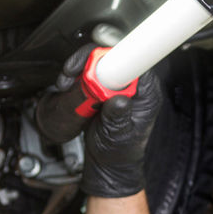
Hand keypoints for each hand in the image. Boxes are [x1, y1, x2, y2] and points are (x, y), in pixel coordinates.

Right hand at [62, 47, 162, 197]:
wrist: (107, 160)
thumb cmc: (120, 150)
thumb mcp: (119, 136)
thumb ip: (119, 117)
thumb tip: (119, 100)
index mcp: (146, 93)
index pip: (138, 61)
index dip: (117, 53)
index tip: (99, 58)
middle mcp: (133, 84)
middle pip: (113, 55)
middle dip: (89, 60)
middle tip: (72, 73)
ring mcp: (116, 84)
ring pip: (98, 61)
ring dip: (78, 68)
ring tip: (66, 82)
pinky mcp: (102, 86)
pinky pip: (88, 71)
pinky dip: (74, 75)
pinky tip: (67, 85)